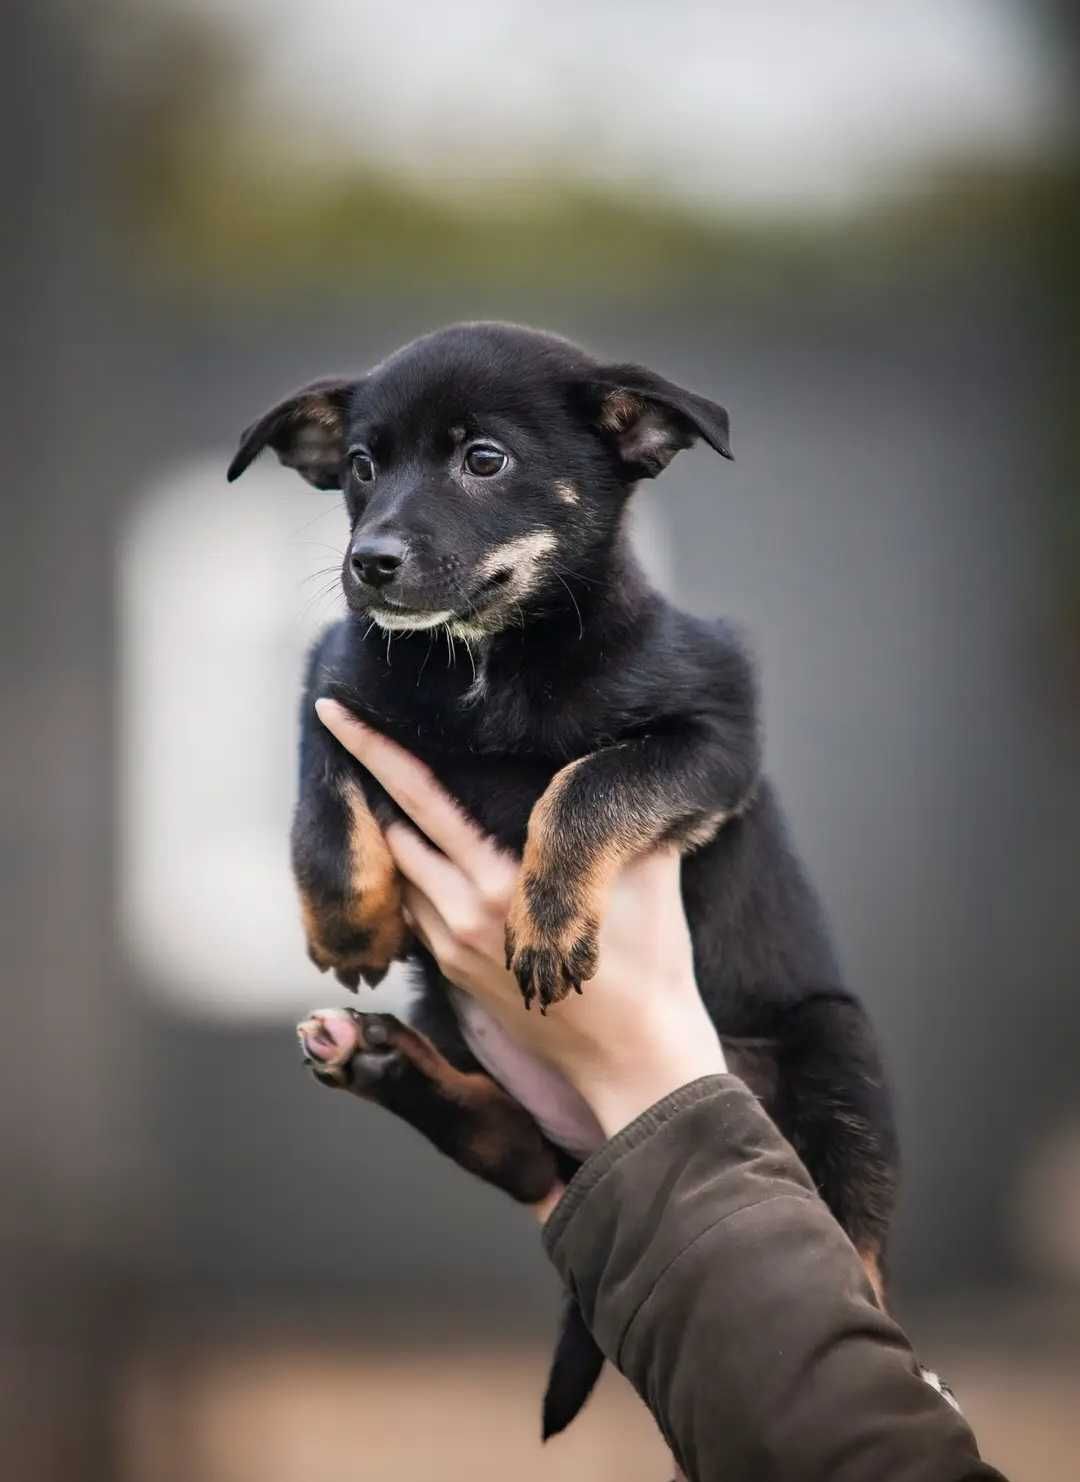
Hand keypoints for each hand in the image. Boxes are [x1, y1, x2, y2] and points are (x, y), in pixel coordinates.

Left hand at [315, 700, 726, 1142]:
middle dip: (369, 780)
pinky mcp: (453, 973)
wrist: (635, 1056)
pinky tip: (423, 852)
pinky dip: (410, 876)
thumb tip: (610, 751)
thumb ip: (613, 811)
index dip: (373, 751)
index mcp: (501, 881)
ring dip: (389, 831)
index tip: (331, 711)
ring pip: (396, 872)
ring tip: (384, 786)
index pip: (420, 799)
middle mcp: (462, 914)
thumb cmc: (650, 960)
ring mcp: (451, 947)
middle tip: (349, 729)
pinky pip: (412, 910)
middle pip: (392, 830)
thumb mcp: (646, 870)